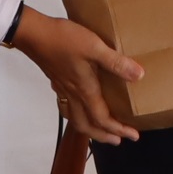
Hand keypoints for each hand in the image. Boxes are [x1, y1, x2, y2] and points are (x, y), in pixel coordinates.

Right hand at [10, 7, 144, 144]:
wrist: (33, 33)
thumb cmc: (63, 39)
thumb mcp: (94, 46)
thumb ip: (116, 62)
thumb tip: (139, 76)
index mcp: (84, 89)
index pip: (102, 119)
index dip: (119, 130)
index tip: (134, 136)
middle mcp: (73, 94)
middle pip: (86, 125)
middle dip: (103, 136)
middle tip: (118, 140)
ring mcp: (62, 88)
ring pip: (74, 118)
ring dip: (89, 128)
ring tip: (99, 129)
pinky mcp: (56, 80)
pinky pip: (66, 106)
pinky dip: (75, 114)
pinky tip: (78, 105)